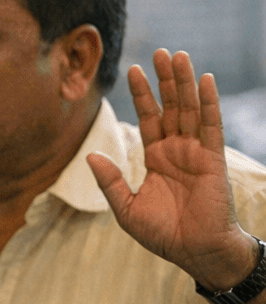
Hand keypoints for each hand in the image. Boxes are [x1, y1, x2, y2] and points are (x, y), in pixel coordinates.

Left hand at [88, 49, 257, 291]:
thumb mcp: (126, 208)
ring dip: (184, 83)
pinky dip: (208, 103)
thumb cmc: (163, 234)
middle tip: (158, 51)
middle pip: (170, 106)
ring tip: (178, 55)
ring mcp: (196, 152)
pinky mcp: (213, 160)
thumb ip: (110, 180)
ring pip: (189, 109)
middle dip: (165, 79)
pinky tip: (206, 80)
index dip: (142, 95)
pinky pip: (210, 126)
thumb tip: (90, 156)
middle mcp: (177, 150)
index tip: (133, 70)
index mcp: (156, 158)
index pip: (149, 118)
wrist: (194, 252)